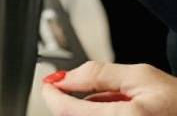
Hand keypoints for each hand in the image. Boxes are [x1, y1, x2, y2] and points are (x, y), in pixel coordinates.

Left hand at [43, 61, 176, 113]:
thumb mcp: (139, 76)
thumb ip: (97, 75)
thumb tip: (63, 78)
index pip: (68, 111)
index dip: (52, 95)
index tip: (47, 84)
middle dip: (70, 103)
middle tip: (76, 88)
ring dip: (84, 112)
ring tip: (111, 101)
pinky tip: (113, 110)